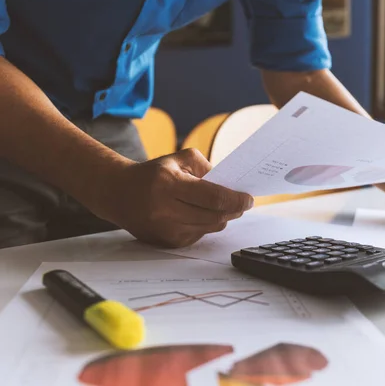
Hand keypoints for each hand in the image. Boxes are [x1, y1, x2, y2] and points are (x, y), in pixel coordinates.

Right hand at [90, 148, 253, 247]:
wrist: (118, 193)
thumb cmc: (153, 173)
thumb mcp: (178, 159)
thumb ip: (206, 167)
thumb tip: (230, 187)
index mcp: (168, 185)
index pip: (213, 197)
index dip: (236, 199)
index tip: (249, 198)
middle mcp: (165, 210)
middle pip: (215, 216)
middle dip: (234, 210)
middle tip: (244, 203)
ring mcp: (166, 229)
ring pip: (209, 227)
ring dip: (223, 218)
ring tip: (228, 207)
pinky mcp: (167, 242)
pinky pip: (198, 235)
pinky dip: (207, 225)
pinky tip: (205, 215)